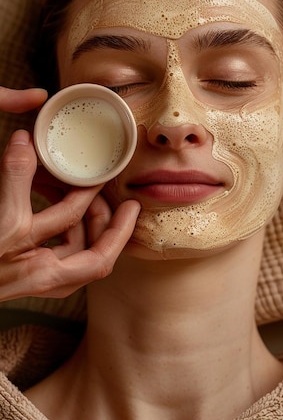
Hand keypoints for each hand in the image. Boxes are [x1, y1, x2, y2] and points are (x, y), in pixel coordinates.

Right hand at [0, 86, 140, 299]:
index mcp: (45, 274)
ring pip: (68, 241)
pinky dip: (52, 214)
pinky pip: (47, 237)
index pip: (100, 258)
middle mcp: (42, 278)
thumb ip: (16, 179)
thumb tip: (25, 140)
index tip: (133, 206)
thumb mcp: (0, 219)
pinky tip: (43, 191)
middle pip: (88, 248)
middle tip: (98, 186)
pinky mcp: (18, 261)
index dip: (121, 231)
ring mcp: (30, 272)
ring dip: (72, 210)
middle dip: (96, 214)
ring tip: (66, 182)